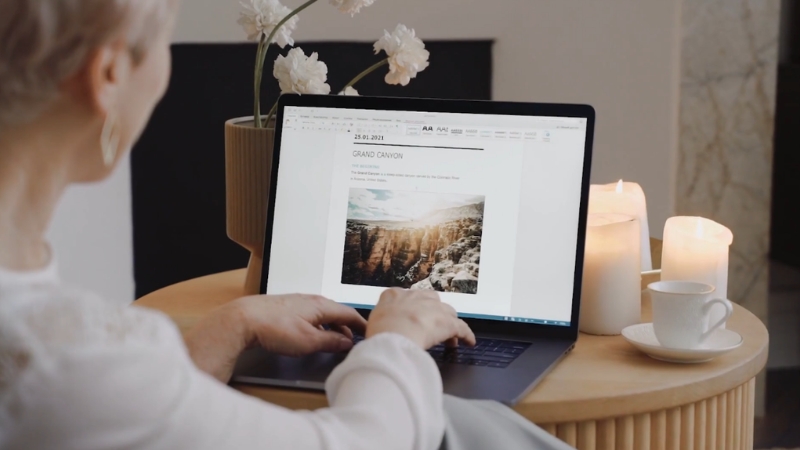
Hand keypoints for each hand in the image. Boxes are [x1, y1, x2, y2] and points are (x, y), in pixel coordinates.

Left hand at [185, 294, 365, 381]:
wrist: (243, 320)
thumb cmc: (274, 328)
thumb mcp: (309, 341)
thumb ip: (331, 341)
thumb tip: (347, 342)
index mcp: (322, 305)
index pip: (349, 313)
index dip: (362, 324)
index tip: (370, 332)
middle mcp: (311, 300)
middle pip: (337, 313)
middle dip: (348, 327)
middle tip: (355, 340)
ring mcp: (297, 302)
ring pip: (323, 314)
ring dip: (332, 327)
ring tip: (336, 340)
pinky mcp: (286, 308)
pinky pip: (310, 315)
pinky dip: (319, 325)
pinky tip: (313, 334)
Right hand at [366, 288, 475, 349]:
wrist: (392, 336)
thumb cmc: (379, 333)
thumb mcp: (372, 322)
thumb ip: (379, 320)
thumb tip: (380, 329)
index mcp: (394, 295)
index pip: (406, 297)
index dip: (412, 309)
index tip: (413, 318)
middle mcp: (415, 296)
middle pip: (431, 300)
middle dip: (434, 312)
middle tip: (433, 327)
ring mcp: (433, 307)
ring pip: (447, 312)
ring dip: (449, 323)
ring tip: (449, 338)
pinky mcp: (447, 322)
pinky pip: (461, 328)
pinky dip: (466, 335)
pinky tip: (469, 342)